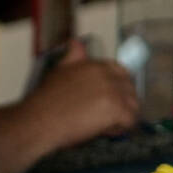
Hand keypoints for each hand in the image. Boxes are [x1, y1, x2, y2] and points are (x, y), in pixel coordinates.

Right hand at [23, 41, 139, 154]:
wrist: (38, 121)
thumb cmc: (46, 101)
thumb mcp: (60, 70)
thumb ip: (74, 56)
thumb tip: (76, 42)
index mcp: (97, 65)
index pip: (121, 72)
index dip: (116, 88)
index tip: (106, 100)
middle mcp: (109, 75)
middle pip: (130, 90)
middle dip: (120, 103)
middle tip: (102, 115)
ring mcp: (115, 91)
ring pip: (133, 105)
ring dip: (121, 117)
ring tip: (101, 124)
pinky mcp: (118, 109)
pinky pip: (131, 121)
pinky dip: (120, 129)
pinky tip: (104, 130)